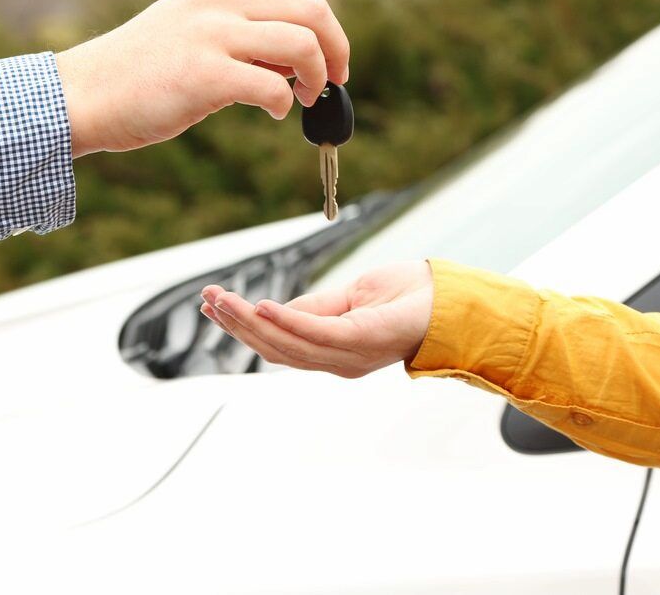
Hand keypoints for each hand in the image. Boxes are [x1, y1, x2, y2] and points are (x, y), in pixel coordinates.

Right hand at [56, 0, 349, 157]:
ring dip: (318, 78)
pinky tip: (273, 113)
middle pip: (313, 13)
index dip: (331, 31)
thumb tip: (304, 61)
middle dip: (336, 52)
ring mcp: (210, 34)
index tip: (333, 64)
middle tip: (331, 85)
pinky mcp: (203, 75)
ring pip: (302, 45)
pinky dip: (285, 105)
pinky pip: (273, 88)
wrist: (88, 93)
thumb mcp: (198, 30)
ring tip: (304, 99)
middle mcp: (219, 0)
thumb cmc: (146, 71)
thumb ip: (247, 34)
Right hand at [199, 261, 433, 377]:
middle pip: (274, 349)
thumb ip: (315, 308)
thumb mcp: (351, 298)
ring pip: (287, 344)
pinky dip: (285, 322)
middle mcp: (337, 362)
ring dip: (249, 323)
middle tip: (206, 300)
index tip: (211, 305)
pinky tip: (261, 307)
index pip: (276, 345)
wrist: (454, 300)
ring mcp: (348, 356)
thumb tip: (274, 310)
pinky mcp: (360, 341)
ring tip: (220, 300)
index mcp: (333, 353)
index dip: (242, 328)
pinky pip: (314, 334)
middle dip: (236, 325)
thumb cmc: (409, 297)